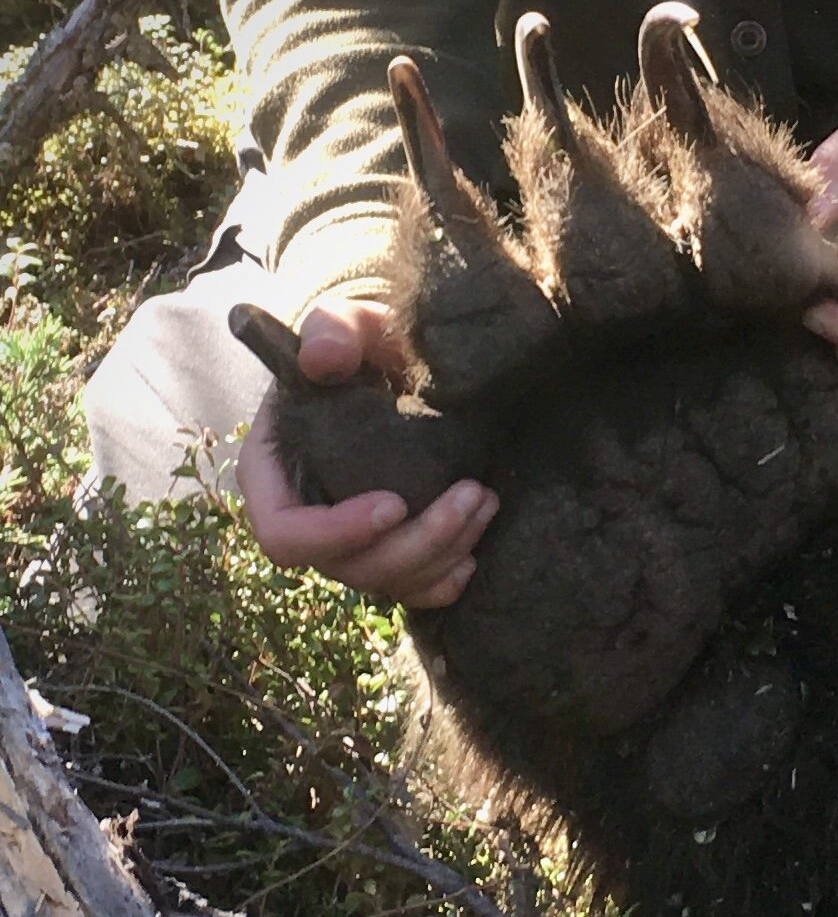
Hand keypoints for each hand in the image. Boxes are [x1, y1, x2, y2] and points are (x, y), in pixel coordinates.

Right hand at [235, 295, 498, 610]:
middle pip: (346, 568)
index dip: (335, 533)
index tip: (394, 504)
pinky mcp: (384, 551)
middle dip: (415, 543)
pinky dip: (440, 583)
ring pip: (385, 580)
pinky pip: (407, 590)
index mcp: (272, 473)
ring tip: (485, 501)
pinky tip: (471, 560)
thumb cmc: (358, 348)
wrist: (391, 369)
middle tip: (472, 494)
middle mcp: (304, 518)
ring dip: (442, 553)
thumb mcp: (347, 325)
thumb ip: (332, 330)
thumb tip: (322, 358)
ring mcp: (345, 543)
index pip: (284, 533)